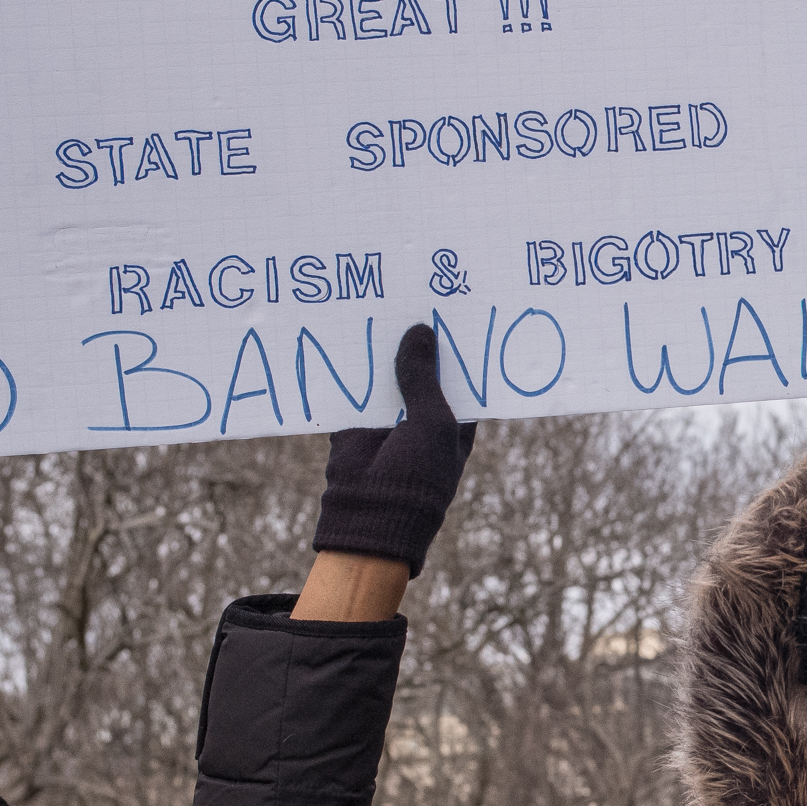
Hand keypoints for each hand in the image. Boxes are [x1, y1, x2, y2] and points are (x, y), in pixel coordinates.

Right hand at [308, 323, 477, 578]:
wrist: (369, 515)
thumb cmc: (417, 474)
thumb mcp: (429, 421)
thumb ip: (422, 377)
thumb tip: (421, 329)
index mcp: (454, 420)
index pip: (460, 374)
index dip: (457, 345)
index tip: (456, 304)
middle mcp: (422, 415)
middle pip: (420, 368)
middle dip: (415, 339)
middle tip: (411, 290)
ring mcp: (388, 418)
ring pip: (386, 374)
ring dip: (380, 348)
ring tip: (378, 302)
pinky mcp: (355, 421)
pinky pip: (353, 387)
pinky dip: (349, 366)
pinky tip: (346, 331)